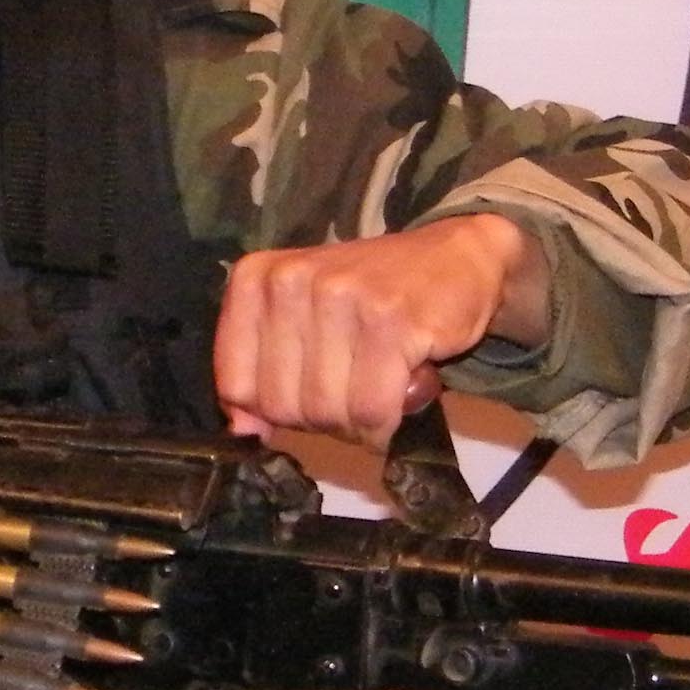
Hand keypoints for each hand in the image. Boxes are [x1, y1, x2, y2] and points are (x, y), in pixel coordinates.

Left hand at [215, 211, 550, 449]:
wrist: (453, 258)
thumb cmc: (371, 297)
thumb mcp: (301, 320)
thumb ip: (263, 372)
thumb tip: (243, 431)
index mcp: (257, 279)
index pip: (235, 385)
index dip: (274, 410)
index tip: (309, 393)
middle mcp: (291, 281)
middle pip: (282, 406)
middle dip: (322, 419)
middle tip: (354, 390)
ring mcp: (340, 297)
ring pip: (328, 412)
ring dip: (360, 423)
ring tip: (381, 388)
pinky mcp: (390, 320)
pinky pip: (372, 409)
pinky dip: (388, 422)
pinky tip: (403, 392)